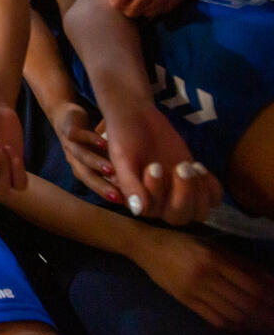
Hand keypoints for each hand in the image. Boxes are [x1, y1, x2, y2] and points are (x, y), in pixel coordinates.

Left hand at [50, 104, 121, 203]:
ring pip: (82, 156)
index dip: (110, 194)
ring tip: (111, 170)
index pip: (97, 185)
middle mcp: (75, 161)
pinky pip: (77, 135)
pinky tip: (103, 143)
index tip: (127, 203)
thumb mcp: (105, 156)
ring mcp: (70, 145)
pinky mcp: (67, 130)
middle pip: (87, 176)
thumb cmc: (90, 141)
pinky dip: (90, 139)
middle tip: (118, 197)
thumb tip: (142, 183)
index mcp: (84, 171)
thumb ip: (118, 168)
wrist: (65, 118)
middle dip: (102, 187)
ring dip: (96, 164)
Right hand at [103, 103, 221, 223]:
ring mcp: (178, 195)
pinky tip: (198, 167)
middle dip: (184, 194)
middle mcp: (157, 203)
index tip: (154, 165)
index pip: (153, 212)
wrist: (137, 117)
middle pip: (179, 217)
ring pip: (198, 212)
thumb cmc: (124, 137)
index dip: (157, 192)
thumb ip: (128, 184)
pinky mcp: (194, 184)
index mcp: (136, 201)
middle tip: (181, 165)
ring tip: (190, 165)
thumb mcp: (122, 158)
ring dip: (198, 191)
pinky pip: (212, 199)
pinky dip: (211, 188)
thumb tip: (138, 212)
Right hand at [132, 227, 273, 330]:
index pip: (250, 284)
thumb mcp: (210, 245)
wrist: (146, 247)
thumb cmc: (180, 242)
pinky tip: (238, 324)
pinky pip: (214, 318)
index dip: (268, 296)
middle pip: (244, 301)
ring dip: (250, 321)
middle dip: (264, 313)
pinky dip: (230, 324)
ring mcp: (194, 290)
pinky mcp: (185, 300)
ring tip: (260, 324)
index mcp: (214, 258)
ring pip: (231, 313)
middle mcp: (206, 275)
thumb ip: (237, 261)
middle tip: (273, 320)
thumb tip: (266, 277)